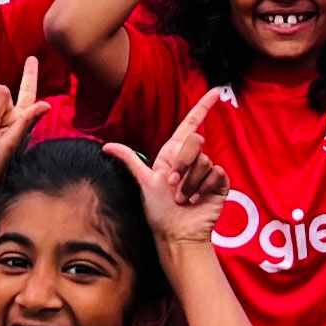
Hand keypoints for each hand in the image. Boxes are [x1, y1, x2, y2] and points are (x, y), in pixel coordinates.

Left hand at [109, 87, 232, 249]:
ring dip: (190, 183)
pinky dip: (203, 188)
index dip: (203, 107)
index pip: (191, 124)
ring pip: (204, 161)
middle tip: (173, 184)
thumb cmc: (158, 211)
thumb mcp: (143, 182)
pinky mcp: (220, 184)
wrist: (176, 234)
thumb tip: (106, 146)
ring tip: (183, 199)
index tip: (216, 92)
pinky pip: (216, 173)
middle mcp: (191, 160)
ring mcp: (207, 172)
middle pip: (195, 141)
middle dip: (182, 163)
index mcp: (174, 154)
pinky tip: (196, 200)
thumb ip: (129, 160)